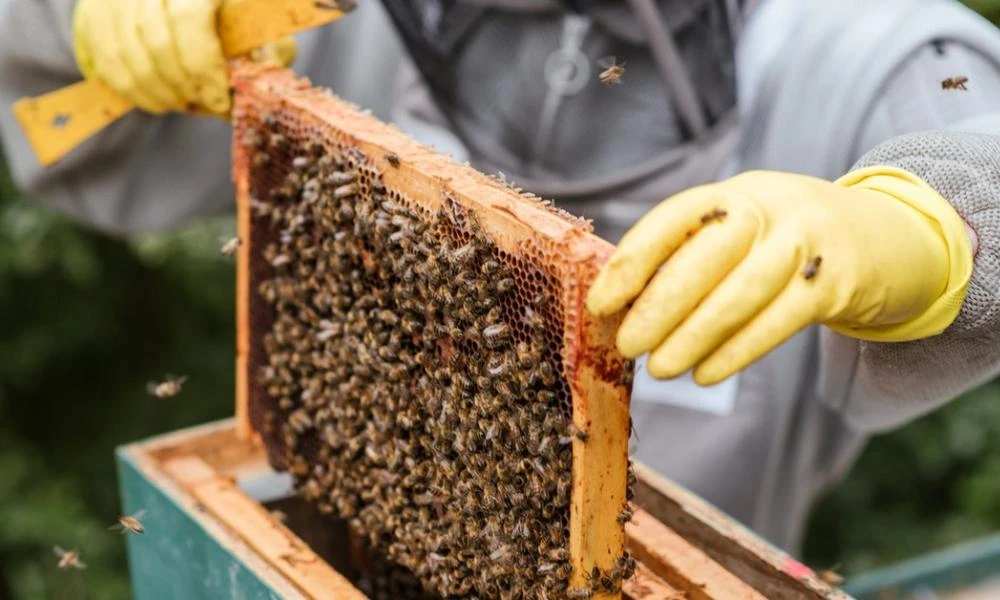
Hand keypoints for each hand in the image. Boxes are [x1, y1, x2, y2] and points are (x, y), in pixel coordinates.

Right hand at [72, 0, 296, 116]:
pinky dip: (134, 91)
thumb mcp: (262, 32)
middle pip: (155, 40)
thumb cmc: (236, 22)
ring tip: (184, 103)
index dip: (203, 67)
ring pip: (126, 54)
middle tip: (203, 105)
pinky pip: (106, 61)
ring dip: (158, 92)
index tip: (220, 100)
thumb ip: (266, 56)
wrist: (182, 4)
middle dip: (182, 85)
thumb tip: (251, 89)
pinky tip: (161, 101)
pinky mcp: (95, 11)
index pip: (189, 19)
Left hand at [586, 168, 972, 385]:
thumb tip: (623, 306)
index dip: (632, 261)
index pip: (674, 219)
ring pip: (742, 292)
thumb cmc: (783, 242)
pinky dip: (737, 350)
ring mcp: (807, 241)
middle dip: (661, 304)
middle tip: (628, 345)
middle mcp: (770, 207)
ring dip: (694, 335)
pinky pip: (779, 320)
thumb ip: (691, 256)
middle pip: (708, 255)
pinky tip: (705, 374)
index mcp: (734, 193)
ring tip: (660, 368)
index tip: (601, 303)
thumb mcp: (742, 229)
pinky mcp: (837, 281)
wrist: (884, 238)